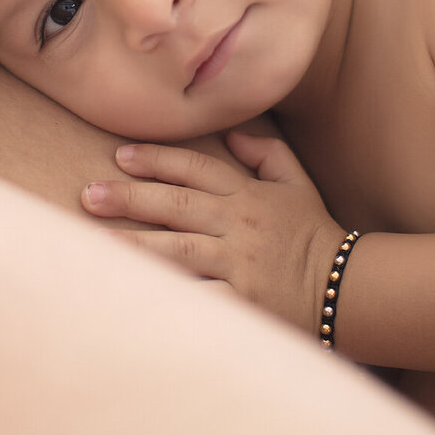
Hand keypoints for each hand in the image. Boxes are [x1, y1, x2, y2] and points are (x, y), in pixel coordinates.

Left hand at [82, 131, 342, 334]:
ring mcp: (238, 265)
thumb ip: (266, 154)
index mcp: (248, 197)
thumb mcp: (297, 185)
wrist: (347, 288)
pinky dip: (164, 298)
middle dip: (129, 199)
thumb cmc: (316, 234)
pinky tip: (130, 296)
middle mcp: (238, 227)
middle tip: (88, 195)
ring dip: (132, 246)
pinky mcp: (241, 303)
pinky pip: (196, 298)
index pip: (196, 169)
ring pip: (176, 252)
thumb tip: (231, 132)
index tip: (120, 156)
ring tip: (92, 242)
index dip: (157, 160)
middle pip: (176, 207)